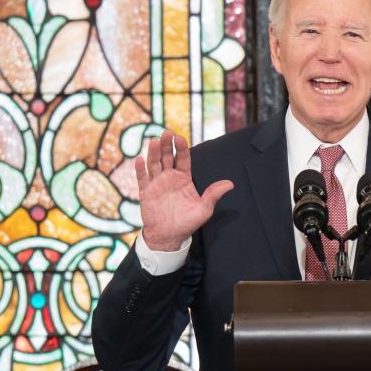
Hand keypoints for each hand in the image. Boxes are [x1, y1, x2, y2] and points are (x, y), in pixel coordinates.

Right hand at [135, 130, 233, 250]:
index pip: (183, 159)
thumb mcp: (204, 209)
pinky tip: (140, 159)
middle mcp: (169, 178)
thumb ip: (213, 195)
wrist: (169, 237)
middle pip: (167, 157)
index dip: (181, 148)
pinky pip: (142, 179)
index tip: (180, 138)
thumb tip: (230, 184)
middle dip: (166, 145)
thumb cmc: (187, 223)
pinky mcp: (146, 192)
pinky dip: (140, 169)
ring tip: (153, 141)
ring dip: (153, 153)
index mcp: (184, 179)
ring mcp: (157, 184)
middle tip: (166, 133)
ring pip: (154, 164)